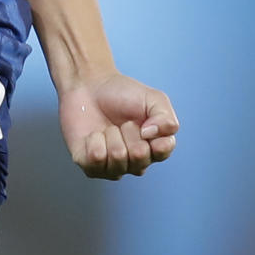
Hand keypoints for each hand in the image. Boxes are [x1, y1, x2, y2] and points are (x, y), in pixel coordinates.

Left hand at [57, 71, 178, 179]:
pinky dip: (93, 140)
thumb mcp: (152, 98)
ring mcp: (112, 167)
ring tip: (107, 128)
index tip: (144, 124)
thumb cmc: (121, 94)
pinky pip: (96, 158)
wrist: (88, 86)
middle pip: (139, 156)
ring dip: (111, 135)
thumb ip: (165, 117)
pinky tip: (93, 135)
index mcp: (153, 148)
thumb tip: (151, 135)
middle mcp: (135, 163)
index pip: (162, 151)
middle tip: (123, 122)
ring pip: (117, 157)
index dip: (153, 135)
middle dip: (129, 131)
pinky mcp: (89, 166)